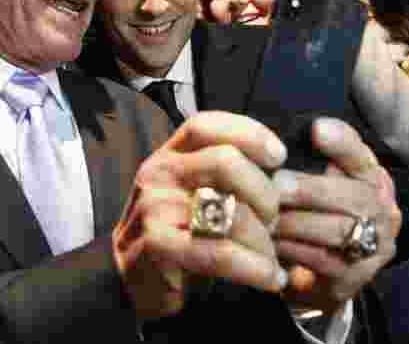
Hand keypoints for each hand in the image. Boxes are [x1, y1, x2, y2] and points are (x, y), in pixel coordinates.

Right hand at [113, 111, 289, 321]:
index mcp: (168, 155)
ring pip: (229, 211)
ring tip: (273, 259)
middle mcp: (158, 173)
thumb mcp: (190, 193)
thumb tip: (281, 176)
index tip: (279, 156)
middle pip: (224, 161)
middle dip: (264, 193)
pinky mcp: (157, 246)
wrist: (128, 282)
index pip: (205, 125)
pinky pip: (220, 252)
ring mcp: (154, 208)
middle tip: (276, 221)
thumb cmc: (175, 234)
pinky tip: (271, 277)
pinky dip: (255, 268)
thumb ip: (222, 176)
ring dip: (264, 240)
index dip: (248, 132)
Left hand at [272, 118, 401, 314]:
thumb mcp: (319, 185)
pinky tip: (272, 243)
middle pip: (354, 195)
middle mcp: (383, 210)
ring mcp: (375, 246)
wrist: (323, 277)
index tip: (317, 129)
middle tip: (276, 185)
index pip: (362, 156)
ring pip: (337, 229)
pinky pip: (323, 260)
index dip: (342, 142)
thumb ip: (310, 163)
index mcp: (373, 179)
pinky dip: (295, 250)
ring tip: (267, 216)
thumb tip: (275, 140)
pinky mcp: (356, 277)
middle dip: (310, 188)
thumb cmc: (316, 216)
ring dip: (297, 222)